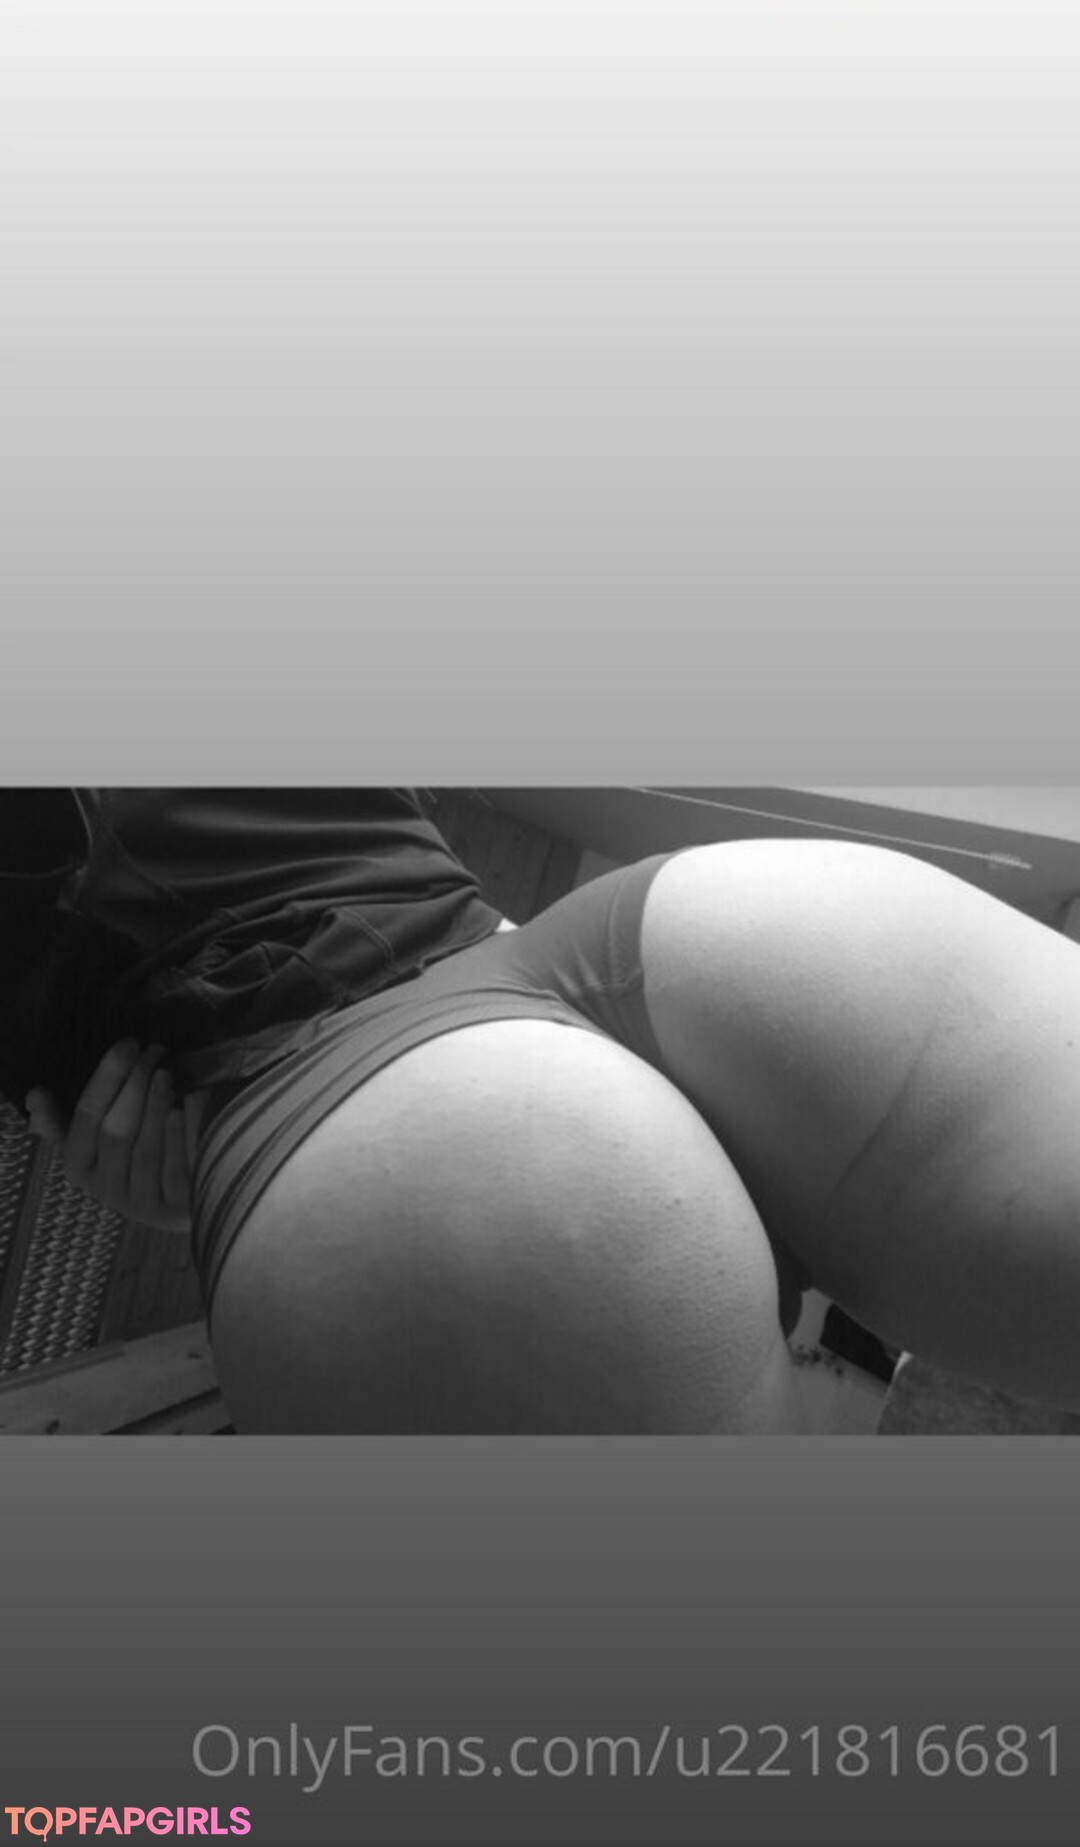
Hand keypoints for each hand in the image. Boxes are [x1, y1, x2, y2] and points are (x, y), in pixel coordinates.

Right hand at [25, 1040, 193, 1235]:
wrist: (185, 1198)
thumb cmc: (136, 1156)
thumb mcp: (98, 1139)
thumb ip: (65, 1119)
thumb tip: (34, 1096)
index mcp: (80, 1167)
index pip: (87, 1116)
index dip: (107, 1077)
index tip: (129, 1044)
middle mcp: (106, 1190)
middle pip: (115, 1132)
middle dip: (134, 1085)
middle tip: (154, 1052)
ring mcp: (141, 1204)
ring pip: (144, 1150)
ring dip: (155, 1105)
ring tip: (167, 1072)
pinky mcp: (174, 1211)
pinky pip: (174, 1170)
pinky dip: (177, 1136)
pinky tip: (183, 1107)